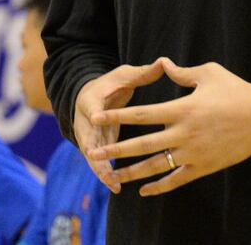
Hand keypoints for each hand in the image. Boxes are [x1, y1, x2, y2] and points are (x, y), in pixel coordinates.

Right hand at [73, 61, 165, 192]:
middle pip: (88, 138)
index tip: (97, 119)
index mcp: (92, 99)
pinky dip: (106, 174)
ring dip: (101, 170)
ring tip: (114, 184)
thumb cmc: (111, 84)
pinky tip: (117, 187)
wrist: (92, 96)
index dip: (94, 113)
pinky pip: (99, 163)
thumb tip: (164, 62)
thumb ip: (143, 73)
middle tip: (104, 166)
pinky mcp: (95, 147)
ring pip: (92, 156)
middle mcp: (86, 120)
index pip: (92, 106)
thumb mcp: (124, 75)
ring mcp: (88, 136)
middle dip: (95, 153)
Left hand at [86, 57, 250, 196]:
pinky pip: (176, 180)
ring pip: (155, 165)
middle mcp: (183, 133)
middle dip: (115, 148)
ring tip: (113, 174)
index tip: (97, 116)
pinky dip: (159, 187)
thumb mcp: (210, 73)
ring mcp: (192, 153)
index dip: (117, 115)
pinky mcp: (202, 167)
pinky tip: (144, 191)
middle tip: (93, 152)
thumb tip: (163, 63)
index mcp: (182, 108)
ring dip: (132, 171)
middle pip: (141, 143)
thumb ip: (182, 72)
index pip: (141, 114)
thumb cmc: (236, 91)